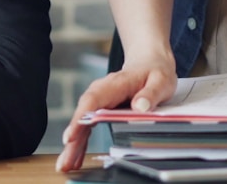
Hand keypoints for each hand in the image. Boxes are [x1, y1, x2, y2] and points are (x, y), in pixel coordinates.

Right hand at [55, 55, 176, 171]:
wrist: (149, 61)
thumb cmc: (154, 71)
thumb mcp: (161, 80)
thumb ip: (151, 93)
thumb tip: (140, 107)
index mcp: (116, 83)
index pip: (94, 100)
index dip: (81, 118)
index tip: (72, 136)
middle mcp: (102, 91)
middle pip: (83, 114)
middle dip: (73, 138)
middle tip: (65, 160)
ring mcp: (100, 100)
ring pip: (83, 122)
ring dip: (74, 143)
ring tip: (66, 164)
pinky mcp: (101, 109)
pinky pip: (88, 125)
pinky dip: (81, 140)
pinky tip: (76, 156)